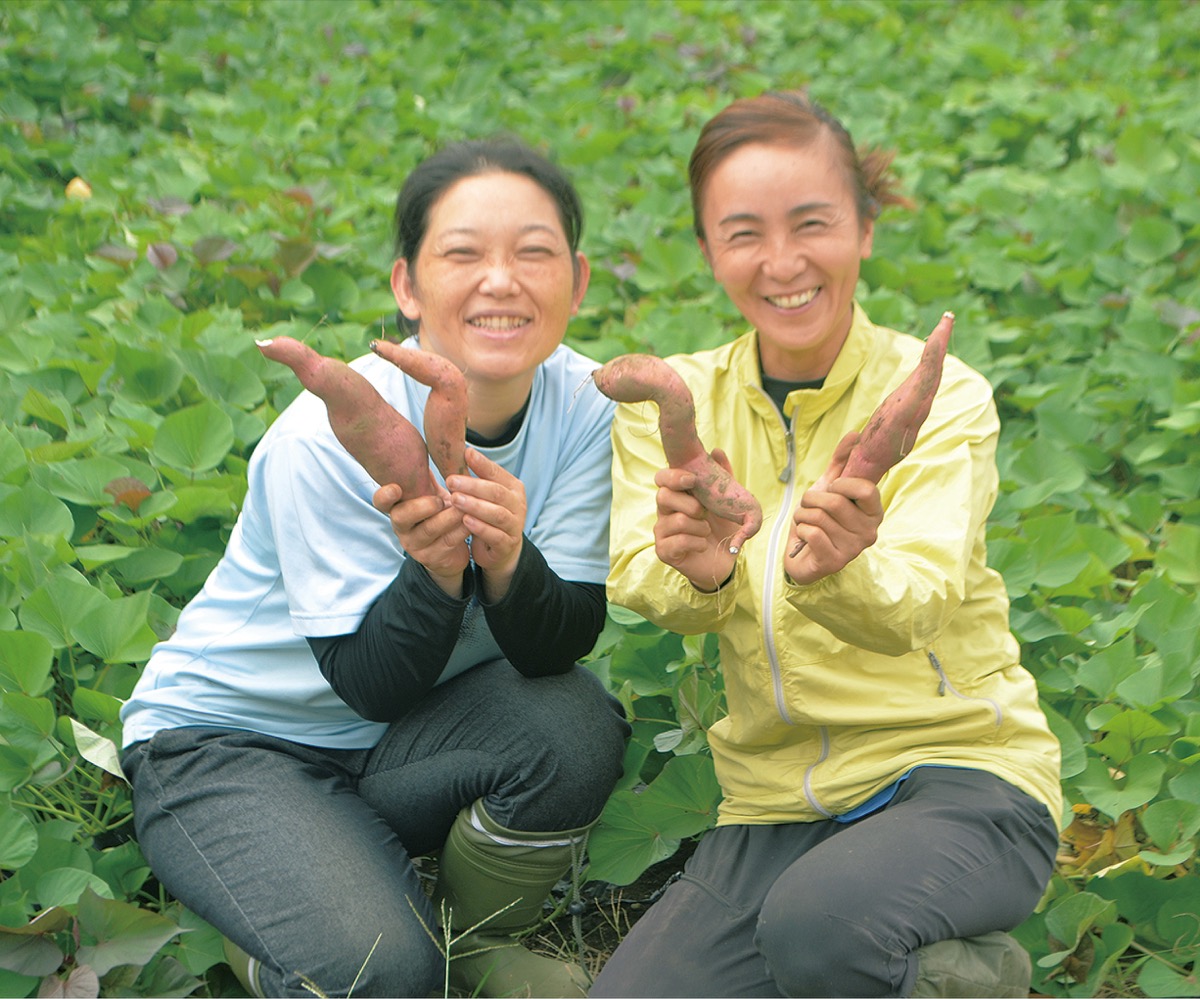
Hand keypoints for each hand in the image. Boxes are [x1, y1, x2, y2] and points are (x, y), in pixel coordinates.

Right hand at [373, 476, 469, 595]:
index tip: (396, 487)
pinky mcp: (431, 558)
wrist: (450, 548)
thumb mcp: (430, 492)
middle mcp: (401, 526)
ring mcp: (414, 544)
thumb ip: (425, 474)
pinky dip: (460, 530)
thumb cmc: (439, 511)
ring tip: (463, 506)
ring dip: (448, 517)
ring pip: (428, 530)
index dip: (385, 495)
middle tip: (441, 499)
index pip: (381, 501)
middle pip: (402, 517)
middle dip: (422, 506)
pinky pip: (447, 542)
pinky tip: (471, 520)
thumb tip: (430, 438)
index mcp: (397, 506)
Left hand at [446, 448, 526, 599]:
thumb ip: (478, 476)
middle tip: (450, 480)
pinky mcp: (507, 544)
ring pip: (497, 514)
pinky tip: (466, 521)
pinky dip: (480, 527)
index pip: (497, 473)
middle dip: (473, 486)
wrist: (502, 550)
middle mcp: (518, 505)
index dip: (482, 464)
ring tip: (455, 499)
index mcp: (513, 488)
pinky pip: (495, 535)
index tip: (465, 453)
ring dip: (475, 506)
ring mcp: (515, 525)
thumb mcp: (486, 495)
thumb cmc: (489, 516)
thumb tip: (464, 451)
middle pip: (496, 492)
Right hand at [652, 450, 739, 591]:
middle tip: (704, 513)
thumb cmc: (722, 528)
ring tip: (707, 532)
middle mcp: (665, 511)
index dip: (673, 476)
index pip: (662, 478)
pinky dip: (697, 542)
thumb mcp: (726, 501)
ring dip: (699, 527)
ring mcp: (662, 531)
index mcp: (677, 495)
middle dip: (689, 504)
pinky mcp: (664, 551)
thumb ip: (722, 476)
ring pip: (676, 520)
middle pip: (663, 496)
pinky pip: (678, 541)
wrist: (725, 560)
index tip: (692, 480)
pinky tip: (702, 545)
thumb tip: (716, 450)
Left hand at [784, 432, 882, 585]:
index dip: (843, 483)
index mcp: (874, 512)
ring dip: (803, 514)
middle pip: (836, 502)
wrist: (802, 554)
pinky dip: (801, 530)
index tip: (832, 486)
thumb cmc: (819, 519)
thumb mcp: (829, 487)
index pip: (867, 489)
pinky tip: (805, 537)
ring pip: (819, 517)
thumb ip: (842, 462)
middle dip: (812, 499)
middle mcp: (869, 532)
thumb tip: (855, 434)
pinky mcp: (835, 562)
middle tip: (810, 505)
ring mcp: (853, 550)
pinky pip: (812, 533)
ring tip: (805, 521)